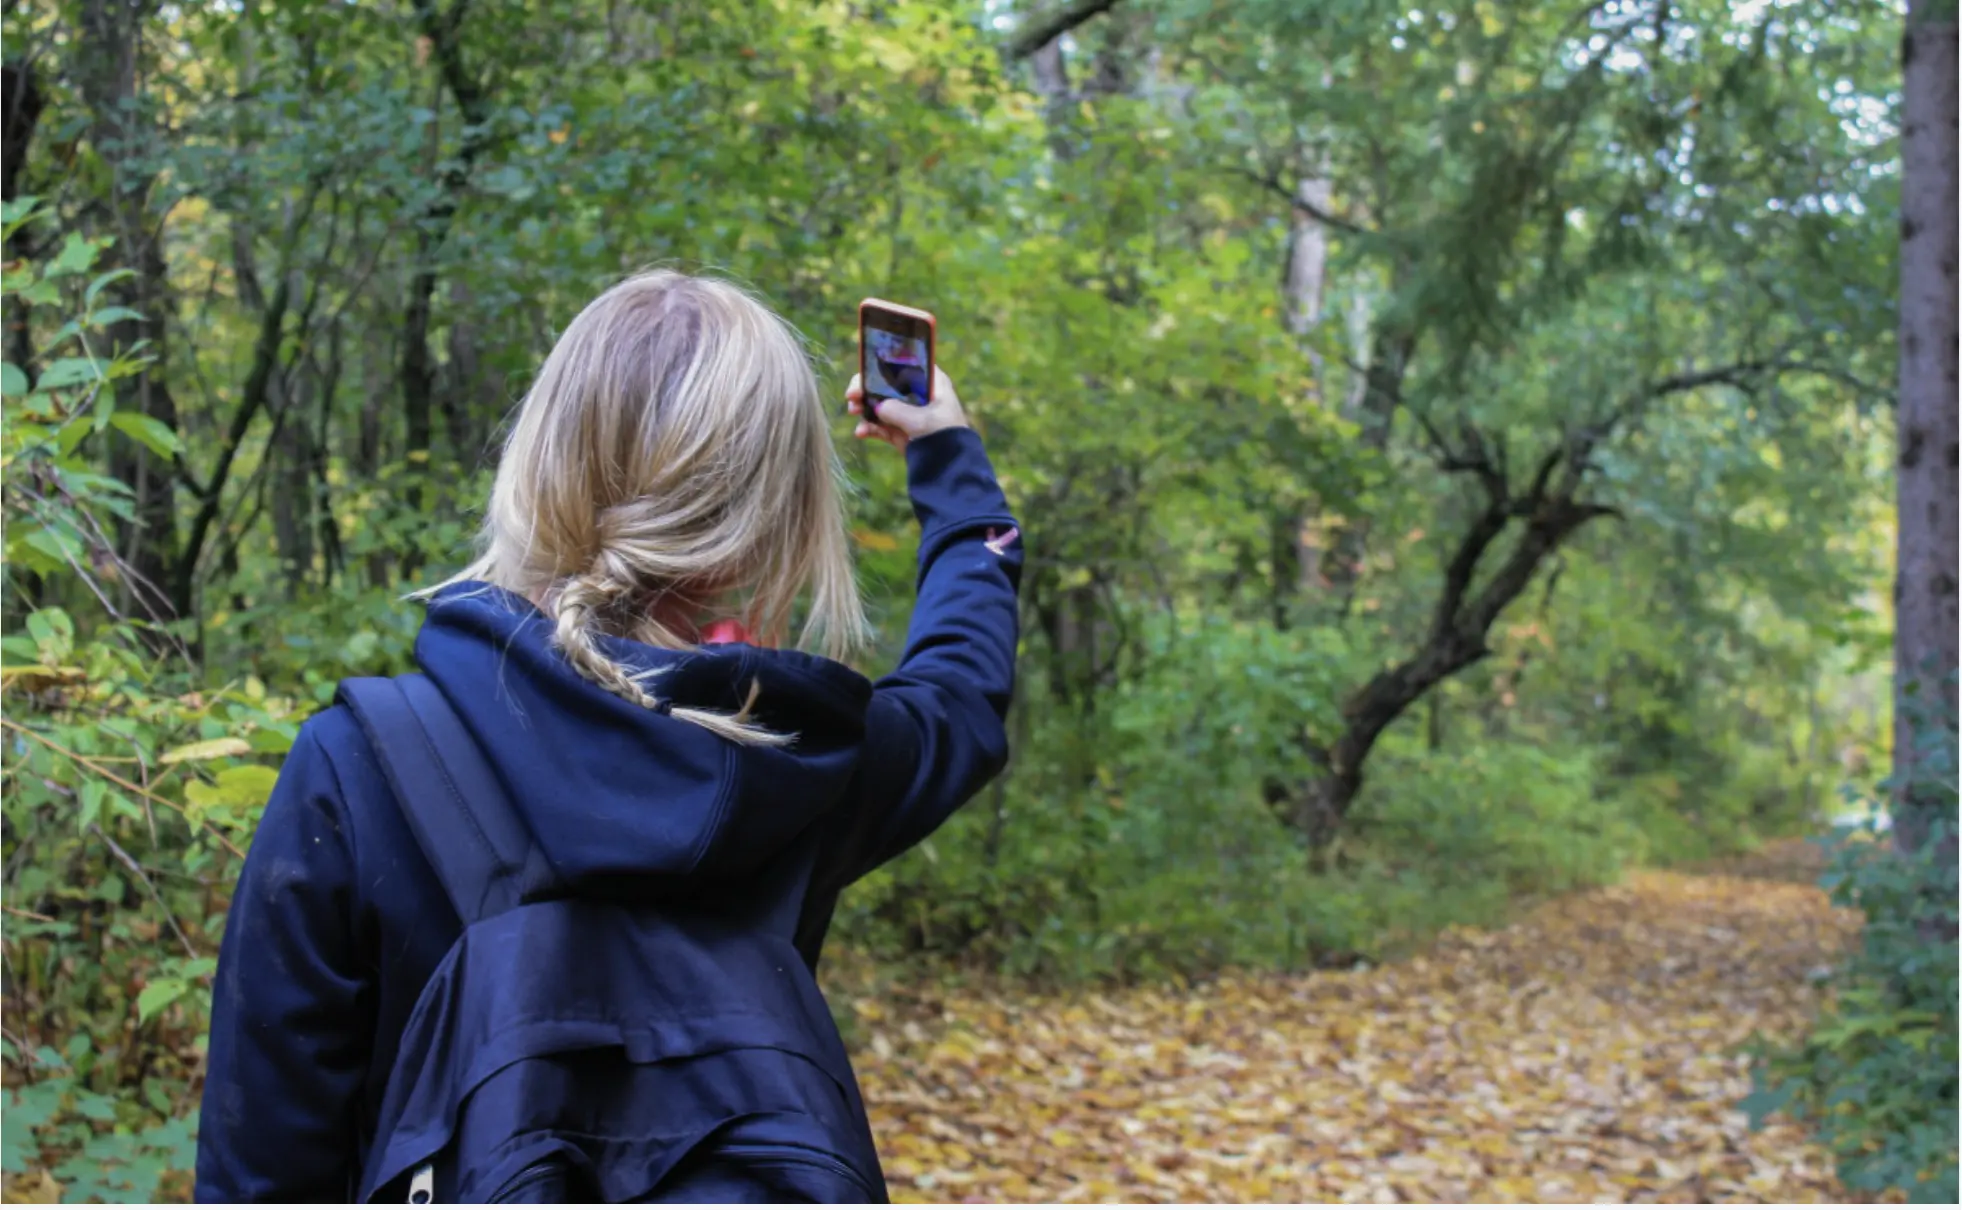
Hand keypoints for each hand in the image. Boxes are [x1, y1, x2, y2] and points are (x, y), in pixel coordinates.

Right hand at [846, 366, 969, 453]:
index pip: (906, 365)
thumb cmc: (944, 437)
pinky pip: (881, 427)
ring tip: (853, 412)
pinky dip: (869, 428)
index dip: (884, 366)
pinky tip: (860, 432)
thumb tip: (877, 408)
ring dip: (865, 408)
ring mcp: (910, 415)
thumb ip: (896, 410)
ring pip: (881, 406)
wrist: (952, 469)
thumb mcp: (921, 420)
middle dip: (867, 389)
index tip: (865, 372)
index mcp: (932, 384)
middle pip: (888, 385)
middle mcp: (920, 396)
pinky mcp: (902, 433)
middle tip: (851, 395)